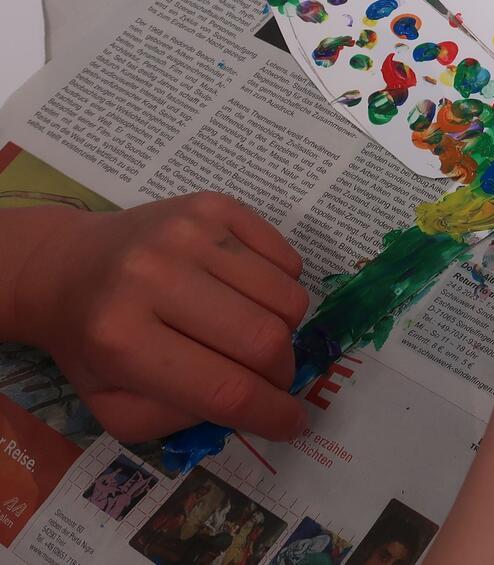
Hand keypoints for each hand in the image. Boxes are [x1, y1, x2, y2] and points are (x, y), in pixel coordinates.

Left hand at [4, 192, 309, 443]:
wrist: (65, 265)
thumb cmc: (91, 343)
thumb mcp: (114, 406)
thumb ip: (181, 420)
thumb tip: (251, 406)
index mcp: (123, 340)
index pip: (225, 389)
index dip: (272, 414)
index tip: (294, 423)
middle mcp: (156, 277)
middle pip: (265, 340)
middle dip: (283, 372)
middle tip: (274, 379)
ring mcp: (189, 233)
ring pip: (287, 297)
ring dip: (286, 328)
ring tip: (256, 332)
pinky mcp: (214, 205)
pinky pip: (288, 258)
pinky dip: (283, 287)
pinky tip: (250, 295)